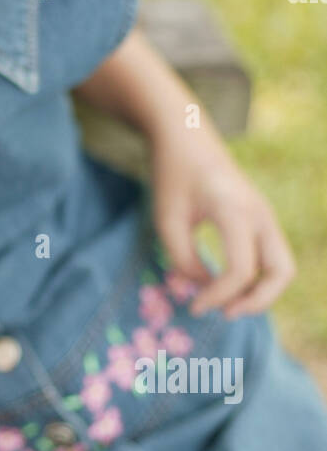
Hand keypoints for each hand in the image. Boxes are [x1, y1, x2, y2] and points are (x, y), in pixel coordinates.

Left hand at [150, 129, 295, 319]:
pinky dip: (259, 279)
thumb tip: (204, 288)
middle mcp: (260, 214)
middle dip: (257, 301)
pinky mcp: (263, 219)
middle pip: (281, 272)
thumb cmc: (172, 175)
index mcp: (234, 210)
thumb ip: (183, 259)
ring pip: (284, 267)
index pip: (240, 269)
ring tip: (228, 304)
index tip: (193, 307)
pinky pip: (273, 258)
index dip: (218, 296)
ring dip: (262, 293)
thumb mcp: (166, 219)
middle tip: (224, 313)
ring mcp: (266, 216)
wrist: (186, 137)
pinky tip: (229, 286)